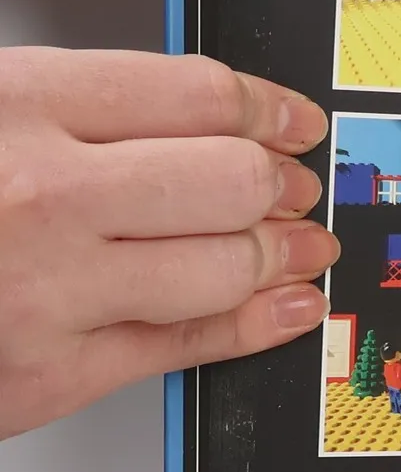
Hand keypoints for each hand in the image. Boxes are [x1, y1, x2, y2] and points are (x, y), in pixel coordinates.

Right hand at [0, 50, 335, 439]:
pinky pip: (186, 343)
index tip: (291, 121)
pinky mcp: (51, 375)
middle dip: (280, 184)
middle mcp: (40, 198)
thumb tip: (194, 113)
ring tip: (300, 245)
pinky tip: (285, 307)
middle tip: (296, 187)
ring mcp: (50, 292)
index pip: (197, 96)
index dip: (267, 109)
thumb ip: (65, 105)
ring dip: (283, 255)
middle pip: (230, 180)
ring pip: (225, 266)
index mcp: (13, 107)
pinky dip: (257, 324)